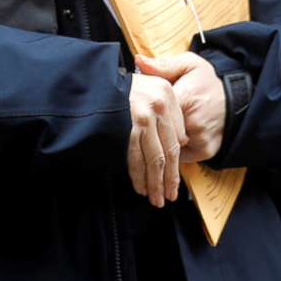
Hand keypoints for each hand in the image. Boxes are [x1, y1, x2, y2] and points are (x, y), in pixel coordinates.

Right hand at [126, 72, 183, 206]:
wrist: (97, 81)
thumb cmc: (127, 86)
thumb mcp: (156, 87)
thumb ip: (171, 112)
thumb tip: (183, 141)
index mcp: (167, 95)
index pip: (177, 138)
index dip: (177, 164)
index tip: (175, 180)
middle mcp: (157, 106)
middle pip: (168, 152)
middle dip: (169, 180)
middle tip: (169, 197)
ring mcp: (141, 118)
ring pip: (153, 159)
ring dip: (154, 183)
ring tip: (156, 199)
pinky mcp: (125, 127)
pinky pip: (134, 157)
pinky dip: (138, 175)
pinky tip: (141, 187)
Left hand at [137, 51, 225, 162]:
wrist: (236, 99)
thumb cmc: (207, 81)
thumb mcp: (189, 65)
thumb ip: (163, 65)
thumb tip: (138, 60)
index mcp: (185, 98)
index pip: (153, 110)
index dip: (143, 109)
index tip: (139, 107)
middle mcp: (193, 122)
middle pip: (158, 130)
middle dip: (150, 126)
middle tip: (145, 119)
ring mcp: (200, 139)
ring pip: (167, 144)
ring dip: (160, 139)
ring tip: (157, 129)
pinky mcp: (204, 151)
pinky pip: (179, 155)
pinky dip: (173, 149)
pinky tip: (171, 139)